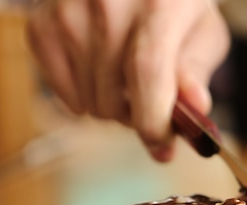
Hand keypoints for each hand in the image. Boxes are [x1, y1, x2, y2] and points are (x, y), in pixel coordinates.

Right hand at [26, 0, 229, 161]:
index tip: (163, 148)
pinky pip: (60, 88)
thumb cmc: (176, 6)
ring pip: (87, 100)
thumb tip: (195, 110)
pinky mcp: (42, 20)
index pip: (146, 72)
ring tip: (127, 82)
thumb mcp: (204, 33)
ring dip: (111, 107)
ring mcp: (69, 9)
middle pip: (112, 96)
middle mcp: (108, 1)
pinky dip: (82, 96)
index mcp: (160, 3)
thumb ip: (197, 73)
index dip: (153, 121)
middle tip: (150, 103)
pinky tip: (101, 75)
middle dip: (136, 118)